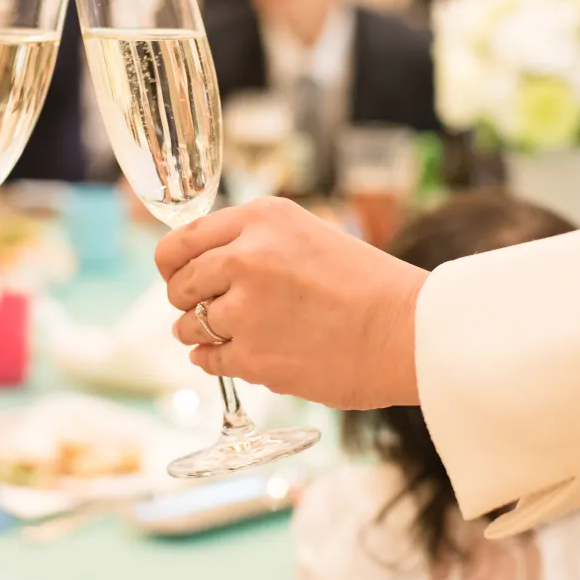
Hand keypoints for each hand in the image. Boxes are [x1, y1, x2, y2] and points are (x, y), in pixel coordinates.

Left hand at [156, 197, 425, 409]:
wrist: (408, 331)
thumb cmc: (365, 286)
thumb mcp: (306, 235)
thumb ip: (253, 241)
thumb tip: (198, 265)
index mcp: (262, 219)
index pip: (182, 241)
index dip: (172, 264)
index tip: (178, 276)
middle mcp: (247, 257)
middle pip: (178, 284)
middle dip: (187, 300)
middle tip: (209, 310)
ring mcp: (247, 309)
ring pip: (187, 325)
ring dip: (201, 333)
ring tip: (235, 335)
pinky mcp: (253, 356)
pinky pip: (207, 360)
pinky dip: (215, 361)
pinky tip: (240, 356)